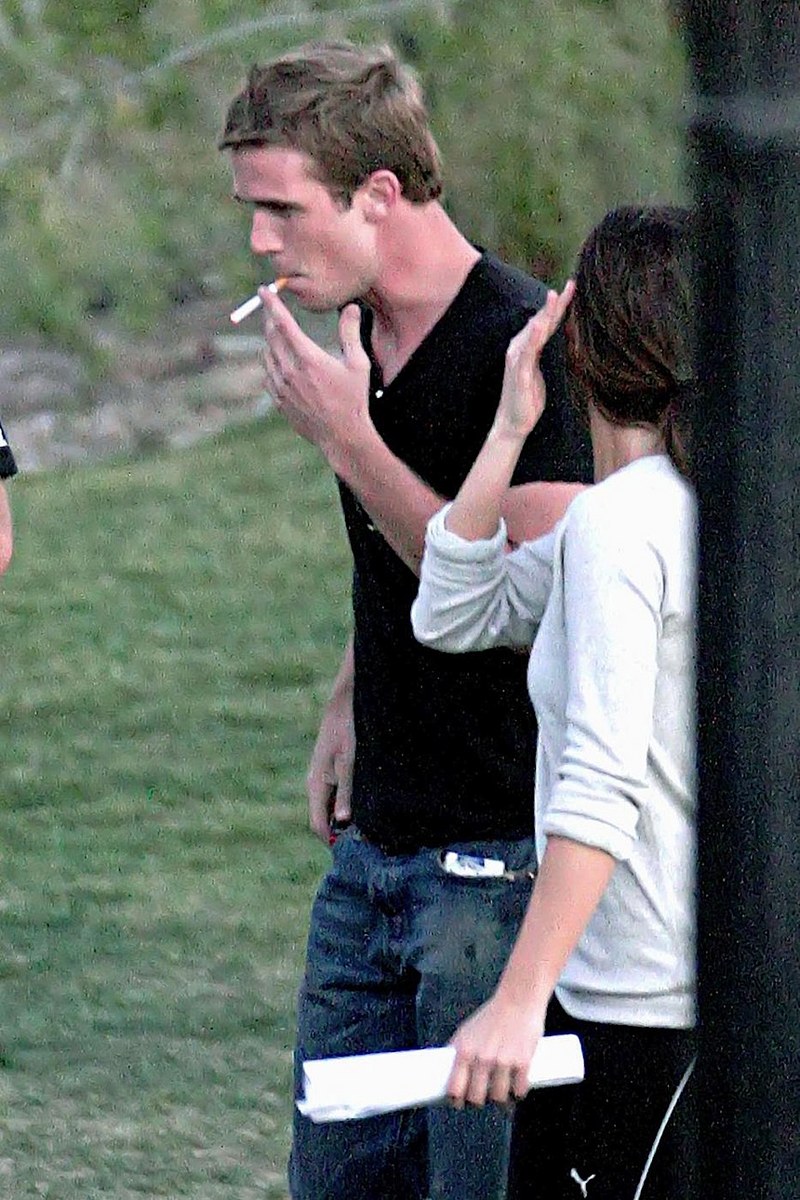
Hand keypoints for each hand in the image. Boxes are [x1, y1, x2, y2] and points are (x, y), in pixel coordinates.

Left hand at [260, 291, 371, 459]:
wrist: (342, 436)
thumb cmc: (353, 399)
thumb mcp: (357, 364)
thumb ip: (351, 333)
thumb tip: (352, 307)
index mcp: (308, 358)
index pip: (283, 323)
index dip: (271, 304)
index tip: (264, 291)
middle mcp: (290, 371)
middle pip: (271, 336)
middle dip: (269, 318)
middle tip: (269, 308)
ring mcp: (282, 387)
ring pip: (267, 355)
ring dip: (270, 341)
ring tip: (276, 334)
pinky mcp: (279, 401)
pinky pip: (268, 375)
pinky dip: (271, 364)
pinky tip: (279, 362)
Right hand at [306, 685, 354, 842]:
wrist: (342, 706)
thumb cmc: (347, 732)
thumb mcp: (349, 763)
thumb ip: (346, 792)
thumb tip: (343, 821)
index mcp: (316, 786)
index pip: (318, 826)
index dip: (333, 841)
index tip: (356, 848)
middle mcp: (314, 786)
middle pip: (323, 821)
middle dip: (341, 832)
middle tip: (367, 837)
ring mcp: (320, 780)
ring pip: (329, 810)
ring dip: (344, 819)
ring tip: (369, 822)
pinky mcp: (328, 774)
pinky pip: (334, 798)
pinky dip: (346, 806)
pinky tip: (365, 804)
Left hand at [446, 991, 544, 1107]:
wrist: (518, 999)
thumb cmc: (492, 1015)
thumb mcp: (467, 1030)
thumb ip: (457, 1051)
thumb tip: (445, 1070)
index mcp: (465, 1050)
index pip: (455, 1088)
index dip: (457, 1099)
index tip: (460, 1102)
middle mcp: (482, 1058)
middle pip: (477, 1098)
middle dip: (479, 1100)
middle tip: (483, 1096)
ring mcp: (503, 1061)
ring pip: (498, 1098)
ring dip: (500, 1098)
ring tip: (502, 1092)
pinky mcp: (523, 1062)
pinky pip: (519, 1091)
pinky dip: (518, 1091)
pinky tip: (516, 1086)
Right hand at [494, 281, 574, 440]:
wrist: (513, 423)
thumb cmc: (528, 399)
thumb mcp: (540, 371)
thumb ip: (544, 354)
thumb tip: (553, 342)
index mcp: (528, 347)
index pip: (546, 322)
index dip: (560, 305)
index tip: (574, 288)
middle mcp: (520, 348)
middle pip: (541, 320)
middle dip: (556, 303)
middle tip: (571, 285)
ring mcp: (517, 359)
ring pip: (534, 331)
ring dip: (544, 313)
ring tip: (555, 296)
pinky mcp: (518, 372)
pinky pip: (527, 352)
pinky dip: (533, 337)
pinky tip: (540, 326)